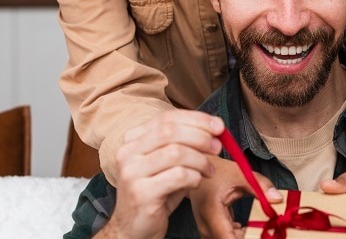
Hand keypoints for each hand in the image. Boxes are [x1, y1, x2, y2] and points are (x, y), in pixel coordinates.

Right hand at [100, 109, 223, 238]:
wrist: (134, 227)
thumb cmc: (156, 192)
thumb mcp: (168, 163)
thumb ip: (184, 144)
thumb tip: (215, 128)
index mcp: (133, 139)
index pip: (167, 118)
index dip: (196, 119)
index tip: (218, 126)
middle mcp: (127, 152)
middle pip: (170, 131)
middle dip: (200, 136)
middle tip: (217, 147)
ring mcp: (132, 173)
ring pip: (176, 153)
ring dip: (200, 160)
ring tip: (209, 170)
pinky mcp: (141, 193)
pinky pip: (178, 176)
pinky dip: (195, 177)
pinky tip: (197, 182)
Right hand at [189, 155, 282, 237]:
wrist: (198, 171)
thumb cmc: (217, 172)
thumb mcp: (241, 174)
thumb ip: (260, 186)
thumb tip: (277, 199)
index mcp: (212, 212)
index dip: (247, 238)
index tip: (261, 234)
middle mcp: (205, 225)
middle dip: (248, 237)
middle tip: (263, 229)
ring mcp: (205, 230)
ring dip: (242, 237)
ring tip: (256, 227)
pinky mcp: (209, 230)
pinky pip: (224, 238)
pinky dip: (236, 236)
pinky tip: (245, 227)